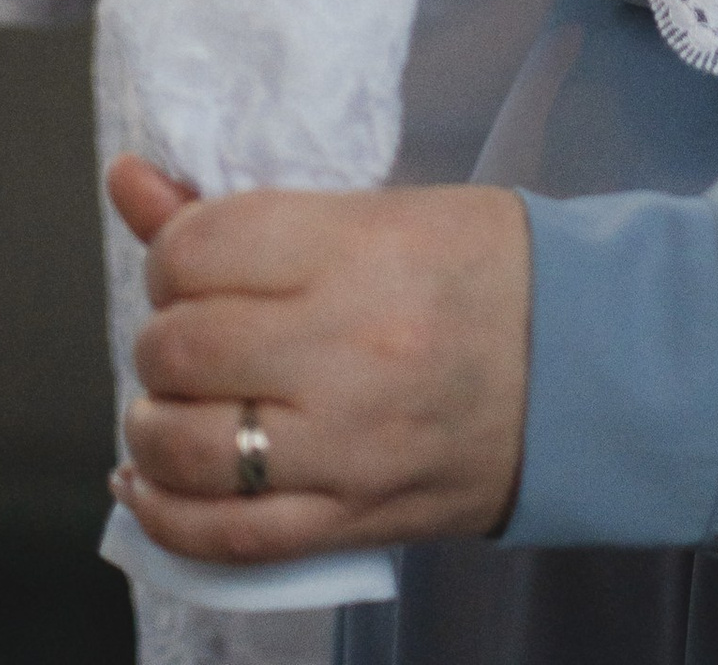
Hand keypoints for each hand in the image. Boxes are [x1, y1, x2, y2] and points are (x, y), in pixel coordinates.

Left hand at [108, 160, 530, 557]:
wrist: (589, 364)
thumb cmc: (486, 270)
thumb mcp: (379, 211)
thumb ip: (245, 213)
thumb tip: (128, 181)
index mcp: (359, 253)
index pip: (199, 248)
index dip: (173, 253)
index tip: (193, 261)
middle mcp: (347, 352)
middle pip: (180, 348)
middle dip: (163, 337)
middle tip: (193, 330)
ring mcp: (347, 448)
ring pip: (185, 448)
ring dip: (153, 424)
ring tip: (175, 404)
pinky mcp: (351, 519)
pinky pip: (223, 536)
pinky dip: (164, 513)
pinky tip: (148, 481)